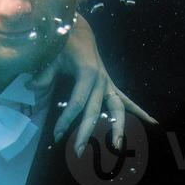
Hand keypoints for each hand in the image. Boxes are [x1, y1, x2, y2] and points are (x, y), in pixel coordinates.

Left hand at [29, 12, 154, 156]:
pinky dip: (139, 112)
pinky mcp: (111, 86)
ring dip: (118, 128)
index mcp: (87, 74)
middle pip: (95, 111)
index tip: (57, 136)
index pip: (77, 103)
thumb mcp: (52, 57)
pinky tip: (152, 122)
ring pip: (117, 109)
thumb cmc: (64, 45)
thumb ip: (44, 74)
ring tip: (117, 147)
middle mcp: (101, 81)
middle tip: (78, 152)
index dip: (66, 120)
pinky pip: (127, 101)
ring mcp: (108, 84)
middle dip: (86, 133)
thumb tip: (32, 86)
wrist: (80, 32)